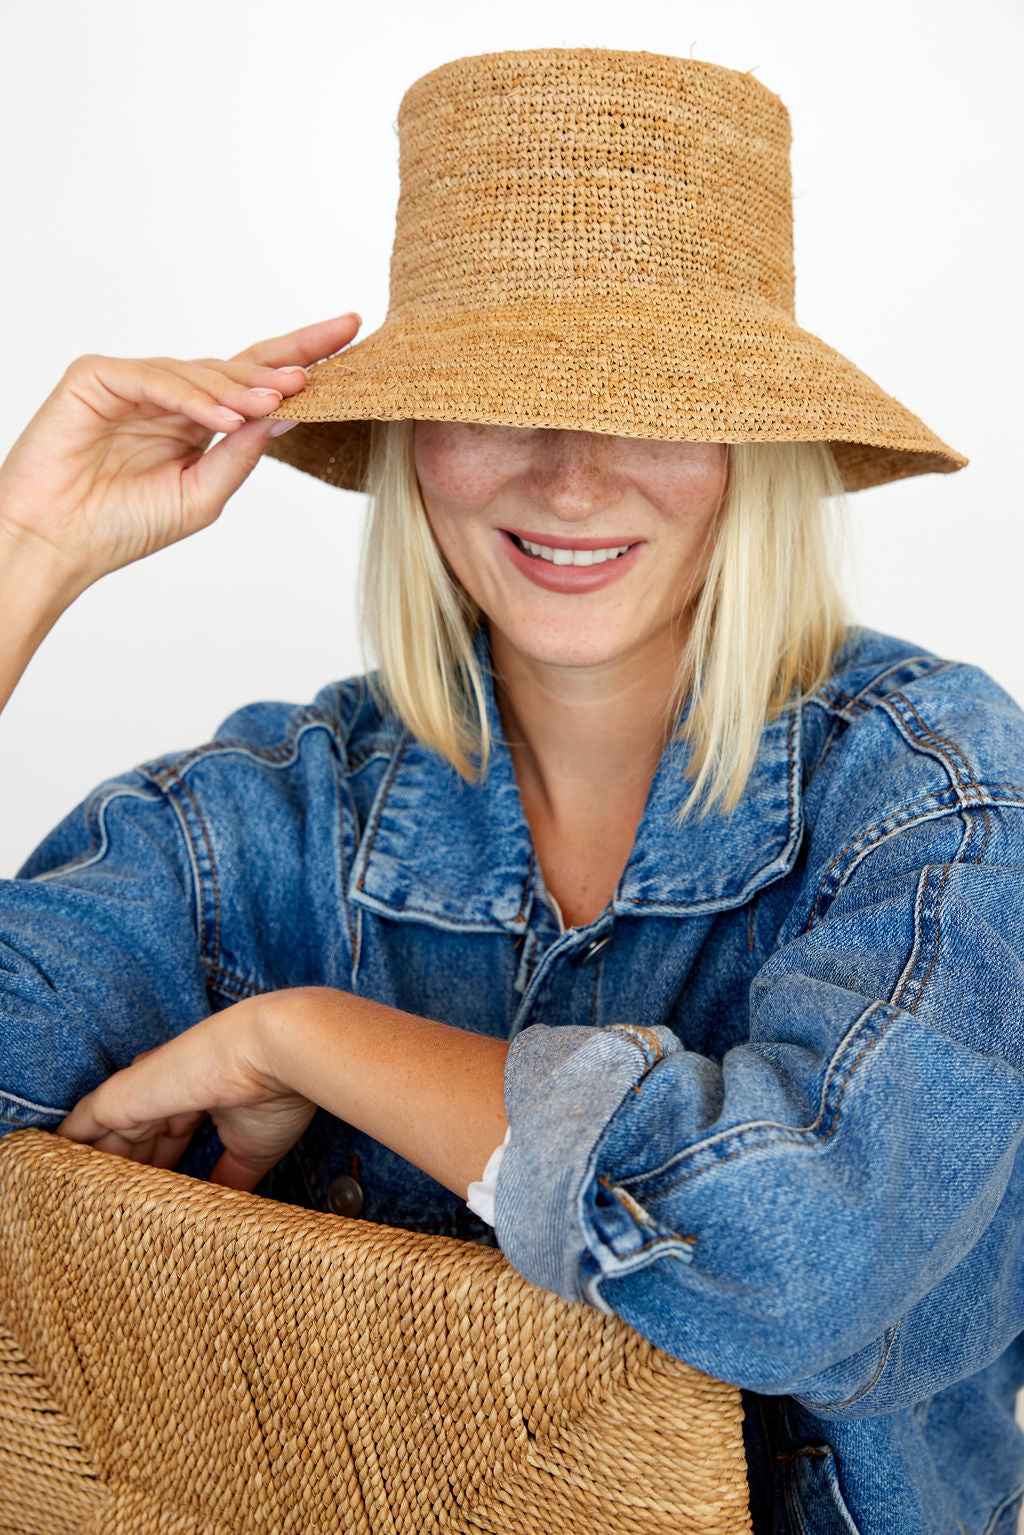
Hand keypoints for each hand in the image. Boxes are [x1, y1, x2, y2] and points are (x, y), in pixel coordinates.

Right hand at [0, 312, 360, 597]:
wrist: (57, 544)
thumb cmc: (122, 528)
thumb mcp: (202, 495)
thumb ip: (241, 454)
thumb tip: (289, 413)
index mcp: (197, 422)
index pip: (256, 382)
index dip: (302, 360)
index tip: (351, 335)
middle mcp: (170, 396)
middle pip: (238, 363)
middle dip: (289, 357)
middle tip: (336, 349)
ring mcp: (133, 382)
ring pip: (199, 371)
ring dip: (241, 388)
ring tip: (276, 400)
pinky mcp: (96, 377)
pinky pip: (155, 378)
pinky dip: (190, 397)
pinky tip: (222, 416)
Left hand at [54, 995, 316, 1190]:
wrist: (277, 1052)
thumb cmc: (277, 1092)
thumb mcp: (251, 1149)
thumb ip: (228, 1177)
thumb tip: (220, 1212)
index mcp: (200, 1096)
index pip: (167, 1134)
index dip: (159, 1165)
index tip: (151, 1199)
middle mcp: (168, 1090)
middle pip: (134, 1138)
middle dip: (124, 1172)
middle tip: (107, 1215)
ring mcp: (144, 1091)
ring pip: (106, 1135)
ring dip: (93, 1167)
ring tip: (74, 1204)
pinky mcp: (122, 1096)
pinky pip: (82, 1125)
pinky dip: (67, 1146)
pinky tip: (50, 1168)